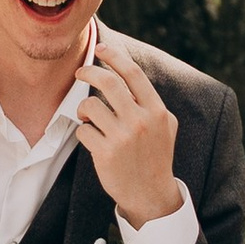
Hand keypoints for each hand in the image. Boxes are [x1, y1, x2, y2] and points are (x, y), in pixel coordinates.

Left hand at [76, 26, 181, 228]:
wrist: (151, 195)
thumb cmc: (155, 157)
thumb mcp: (164, 126)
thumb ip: (150, 102)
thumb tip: (128, 73)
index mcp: (156, 111)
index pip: (133, 74)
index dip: (114, 56)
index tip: (100, 48)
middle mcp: (140, 121)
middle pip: (108, 82)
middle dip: (89, 72)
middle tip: (80, 73)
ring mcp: (122, 138)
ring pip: (90, 106)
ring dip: (83, 107)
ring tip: (87, 116)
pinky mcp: (105, 153)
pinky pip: (83, 130)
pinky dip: (82, 130)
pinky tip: (91, 138)